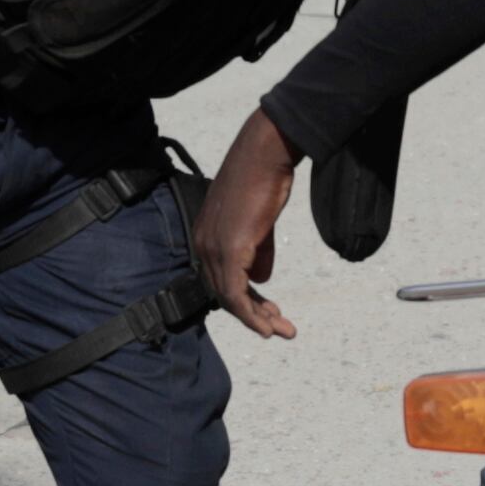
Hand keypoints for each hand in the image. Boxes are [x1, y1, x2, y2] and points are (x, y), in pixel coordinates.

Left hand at [196, 109, 300, 339]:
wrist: (265, 153)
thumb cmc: (264, 177)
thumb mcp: (259, 220)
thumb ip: (258, 250)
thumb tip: (262, 278)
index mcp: (206, 236)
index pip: (222, 278)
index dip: (246, 299)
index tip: (269, 312)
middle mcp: (203, 244)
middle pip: (224, 292)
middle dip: (253, 314)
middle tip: (278, 328)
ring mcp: (214, 248)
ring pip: (230, 298)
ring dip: (256, 319)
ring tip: (281, 331)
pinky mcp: (229, 250)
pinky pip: (236, 294)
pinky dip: (251, 315)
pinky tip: (268, 326)